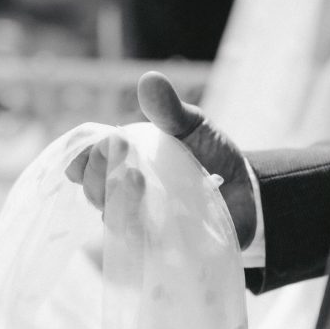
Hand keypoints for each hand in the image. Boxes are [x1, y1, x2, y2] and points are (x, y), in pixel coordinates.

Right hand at [65, 72, 256, 249]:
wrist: (250, 192)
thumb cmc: (212, 156)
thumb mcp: (193, 126)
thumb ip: (170, 109)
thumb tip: (150, 79)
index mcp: (121, 165)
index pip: (84, 163)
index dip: (79, 155)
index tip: (94, 142)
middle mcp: (123, 197)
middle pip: (94, 191)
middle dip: (98, 171)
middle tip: (117, 146)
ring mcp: (140, 225)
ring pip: (112, 220)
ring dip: (118, 198)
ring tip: (135, 176)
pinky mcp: (161, 248)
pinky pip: (141, 245)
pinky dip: (140, 227)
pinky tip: (150, 211)